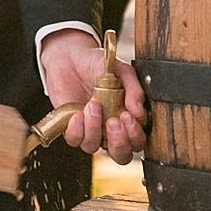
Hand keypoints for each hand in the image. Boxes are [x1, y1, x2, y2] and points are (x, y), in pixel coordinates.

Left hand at [39, 29, 145, 162]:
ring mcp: (91, 129)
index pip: (137, 141)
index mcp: (127, 119)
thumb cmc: (99, 65)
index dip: (134, 135)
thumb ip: (134, 90)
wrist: (72, 56)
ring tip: (93, 105)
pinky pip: (74, 139)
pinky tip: (78, 113)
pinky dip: (76, 129)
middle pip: (120, 155)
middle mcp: (110, 129)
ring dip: (94, 130)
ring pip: (94, 147)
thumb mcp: (122, 71)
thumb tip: (139, 112)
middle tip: (113, 121)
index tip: (127, 116)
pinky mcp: (71, 126)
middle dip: (119, 143)